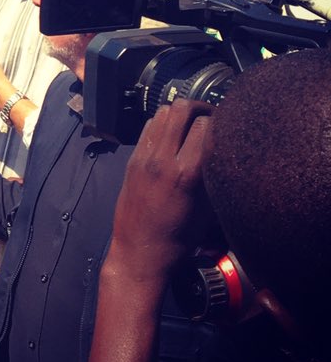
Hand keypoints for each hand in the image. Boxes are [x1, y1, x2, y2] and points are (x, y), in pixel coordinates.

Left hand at [107, 98, 213, 287]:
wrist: (139, 253)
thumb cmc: (179, 240)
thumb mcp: (209, 211)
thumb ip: (215, 176)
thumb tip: (225, 150)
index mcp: (185, 173)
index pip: (206, 125)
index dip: (221, 121)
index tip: (230, 126)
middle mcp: (162, 159)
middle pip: (181, 108)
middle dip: (201, 108)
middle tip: (212, 118)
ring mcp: (143, 156)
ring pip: (162, 112)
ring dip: (180, 113)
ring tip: (193, 125)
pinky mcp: (132, 159)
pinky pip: (148, 127)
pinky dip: (163, 124)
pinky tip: (173, 136)